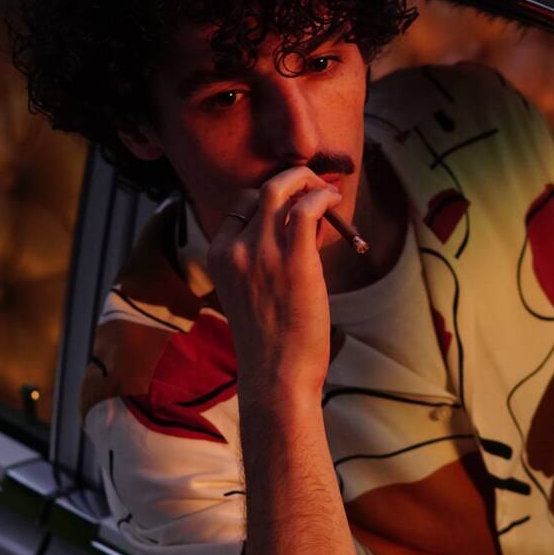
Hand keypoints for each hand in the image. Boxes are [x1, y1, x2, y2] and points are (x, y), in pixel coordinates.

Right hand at [206, 166, 342, 402]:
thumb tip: (306, 220)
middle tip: (314, 186)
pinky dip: (323, 197)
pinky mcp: (294, 260)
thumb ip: (267, 255)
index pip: (240, 204)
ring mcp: (261, 252)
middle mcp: (235, 248)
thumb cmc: (271, 338)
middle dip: (291, 180)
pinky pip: (307, 208)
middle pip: (260, 190)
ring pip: (281, 189)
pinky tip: (335, 203)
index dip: (271, 198)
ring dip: (308, 181)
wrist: (275, 374)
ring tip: (327, 192)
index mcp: (218, 254)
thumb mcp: (253, 289)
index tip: (295, 204)